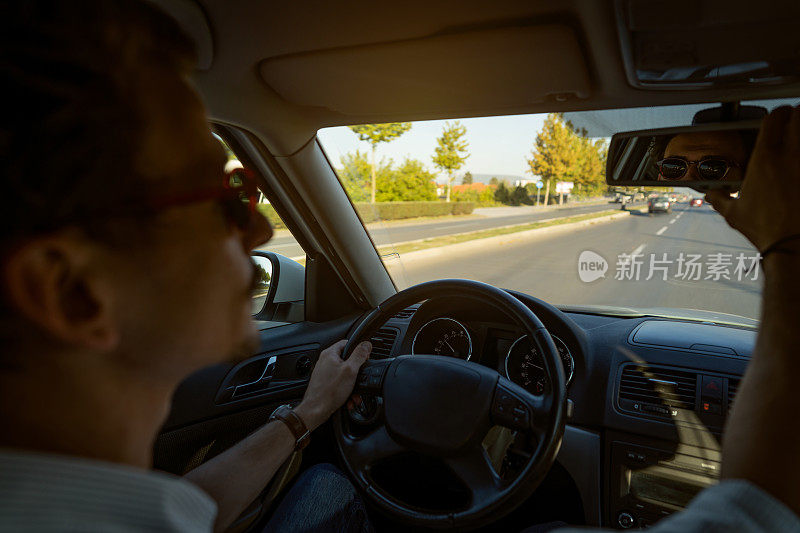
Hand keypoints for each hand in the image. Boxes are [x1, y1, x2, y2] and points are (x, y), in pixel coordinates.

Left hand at [294, 339, 370, 430]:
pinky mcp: (325, 384)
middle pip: (348, 361)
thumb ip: (359, 355)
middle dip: (356, 373)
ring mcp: (325, 373)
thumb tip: (366, 344)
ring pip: (345, 375)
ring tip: (354, 394)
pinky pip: (340, 384)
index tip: (364, 358)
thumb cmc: (328, 391)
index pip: (347, 343)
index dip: (358, 349)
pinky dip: (346, 391)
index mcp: (330, 354)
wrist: (316, 410)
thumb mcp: (350, 370)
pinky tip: (348, 399)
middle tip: (359, 379)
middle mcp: (325, 362)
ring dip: (353, 385)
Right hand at [706, 105, 799, 250]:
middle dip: (796, 115)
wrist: (792, 243)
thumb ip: (720, 198)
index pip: (774, 117)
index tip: (777, 118)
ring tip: (798, 138)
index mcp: (765, 158)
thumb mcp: (734, 213)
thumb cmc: (764, 228)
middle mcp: (789, 155)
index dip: (777, 114)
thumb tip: (711, 194)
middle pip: (798, 114)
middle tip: (793, 122)